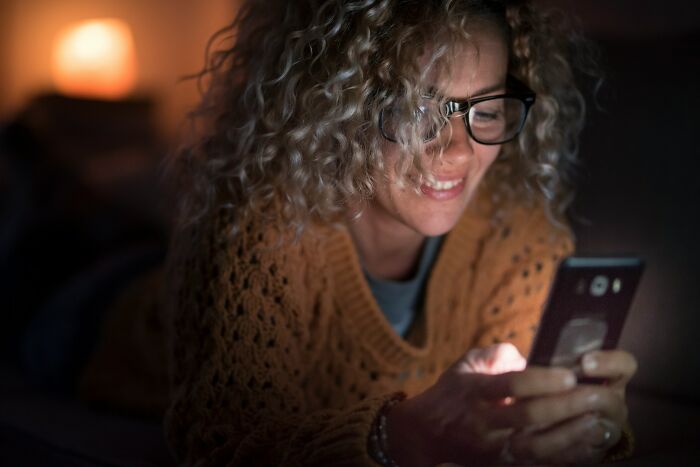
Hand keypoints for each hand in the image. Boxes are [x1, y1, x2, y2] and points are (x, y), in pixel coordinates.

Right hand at [385, 346, 636, 465]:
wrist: (425, 435)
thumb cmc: (450, 394)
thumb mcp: (464, 365)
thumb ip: (494, 354)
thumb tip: (523, 355)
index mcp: (473, 391)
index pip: (511, 385)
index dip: (542, 380)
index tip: (569, 374)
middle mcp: (483, 422)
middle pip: (529, 416)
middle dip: (565, 406)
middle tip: (594, 395)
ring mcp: (493, 448)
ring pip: (537, 446)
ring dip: (571, 434)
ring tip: (598, 421)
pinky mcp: (502, 465)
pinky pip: (539, 462)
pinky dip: (566, 455)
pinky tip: (587, 444)